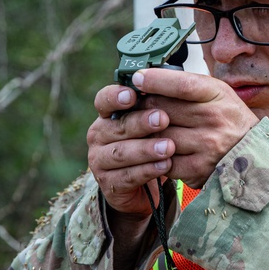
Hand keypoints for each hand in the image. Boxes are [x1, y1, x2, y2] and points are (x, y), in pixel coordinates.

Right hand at [87, 83, 175, 218]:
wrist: (145, 188)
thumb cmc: (151, 145)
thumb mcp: (153, 123)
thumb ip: (156, 104)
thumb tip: (169, 81)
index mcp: (108, 115)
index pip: (104, 100)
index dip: (116, 97)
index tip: (133, 95)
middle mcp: (99, 135)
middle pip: (117, 126)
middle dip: (141, 122)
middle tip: (163, 119)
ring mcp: (100, 160)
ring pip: (121, 152)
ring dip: (146, 149)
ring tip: (169, 147)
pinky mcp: (109, 183)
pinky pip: (128, 176)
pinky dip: (147, 170)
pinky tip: (165, 165)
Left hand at [129, 68, 260, 188]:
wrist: (253, 154)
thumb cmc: (228, 118)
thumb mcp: (217, 93)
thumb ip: (186, 85)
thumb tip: (147, 79)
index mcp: (217, 95)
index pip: (182, 85)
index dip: (156, 80)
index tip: (137, 78)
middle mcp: (214, 120)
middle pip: (162, 110)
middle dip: (143, 107)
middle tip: (134, 106)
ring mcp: (206, 146)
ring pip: (158, 137)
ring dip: (146, 133)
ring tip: (145, 129)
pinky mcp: (198, 170)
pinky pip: (163, 161)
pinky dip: (156, 156)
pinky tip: (158, 150)